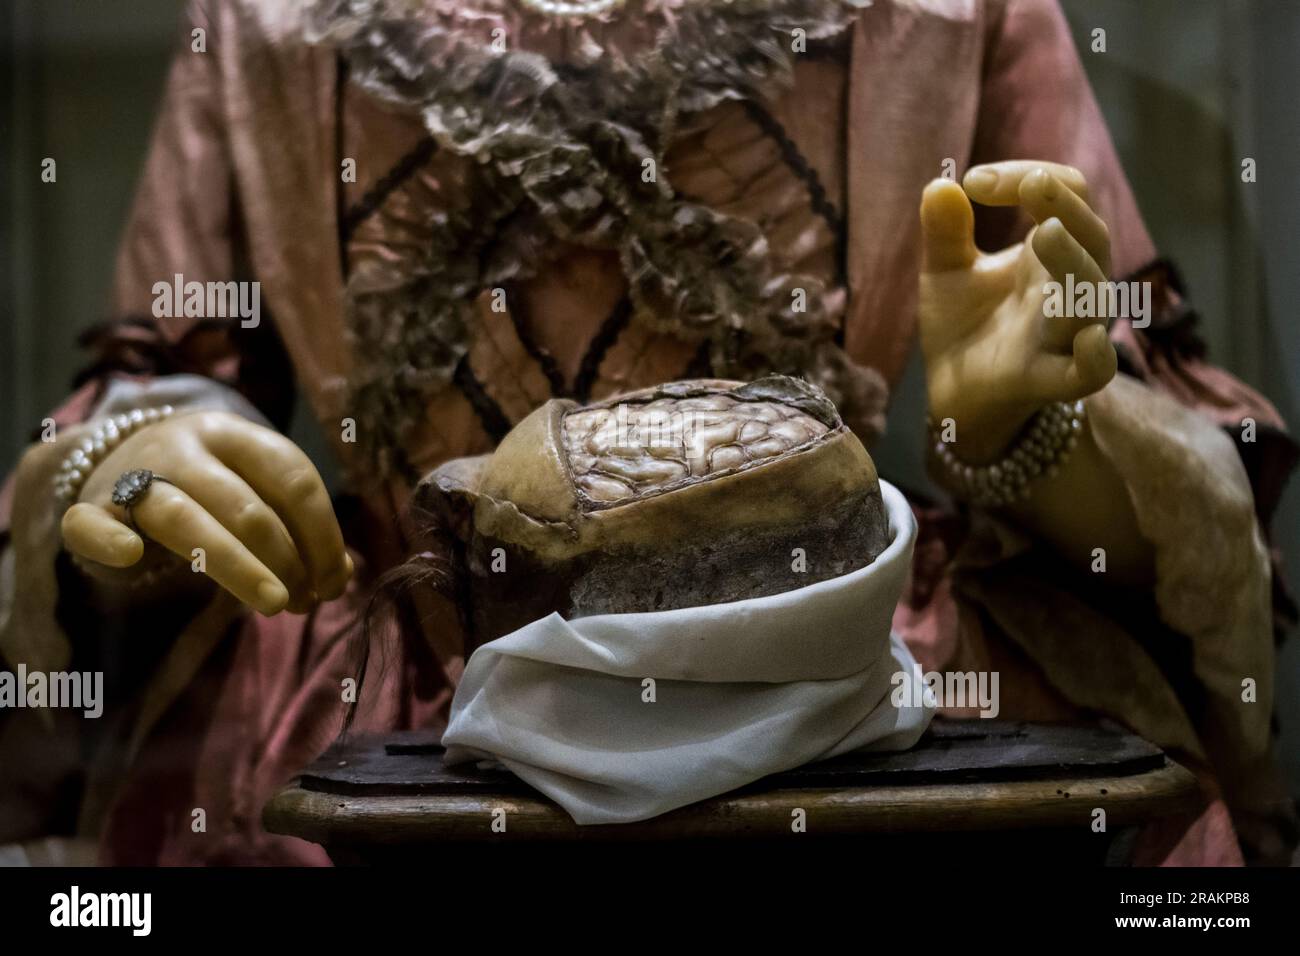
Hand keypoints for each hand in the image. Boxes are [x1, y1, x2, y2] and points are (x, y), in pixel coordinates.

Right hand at [60, 410, 351, 614]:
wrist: (115, 468)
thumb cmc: (207, 492)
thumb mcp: (255, 496)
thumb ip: (298, 531)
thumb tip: (342, 576)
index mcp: (236, 436)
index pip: (293, 478)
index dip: (322, 535)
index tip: (334, 582)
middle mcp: (185, 447)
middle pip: (245, 506)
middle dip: (286, 560)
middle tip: (303, 602)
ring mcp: (132, 474)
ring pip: (183, 518)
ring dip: (237, 565)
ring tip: (275, 603)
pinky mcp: (88, 509)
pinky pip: (90, 522)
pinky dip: (109, 539)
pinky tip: (131, 557)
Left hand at [918, 160, 1117, 462]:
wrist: (954, 391)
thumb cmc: (964, 323)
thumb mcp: (944, 271)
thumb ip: (944, 232)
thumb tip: (938, 183)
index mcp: (1050, 252)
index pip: (1066, 196)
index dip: (1030, 178)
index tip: (972, 181)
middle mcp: (1069, 287)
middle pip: (1092, 237)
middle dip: (1065, 206)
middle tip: (1031, 183)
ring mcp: (1064, 334)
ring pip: (1092, 296)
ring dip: (1074, 262)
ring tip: (1045, 233)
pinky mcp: (1050, 380)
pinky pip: (1092, 374)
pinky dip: (1097, 359)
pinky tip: (1089, 338)